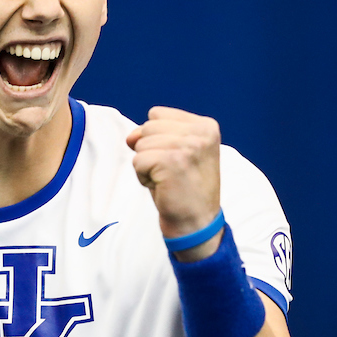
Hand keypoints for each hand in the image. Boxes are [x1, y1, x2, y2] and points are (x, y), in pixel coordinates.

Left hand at [126, 106, 222, 254]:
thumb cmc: (185, 188)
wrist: (196, 222)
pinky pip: (138, 161)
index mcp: (206, 126)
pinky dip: (143, 177)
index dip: (156, 138)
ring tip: (167, 179)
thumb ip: (155, 135)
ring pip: (141, 143)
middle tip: (170, 172)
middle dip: (150, 151)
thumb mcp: (177, 152)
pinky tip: (162, 186)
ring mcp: (187, 146)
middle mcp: (200, 133)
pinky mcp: (172, 161)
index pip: (157, 114)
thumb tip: (130, 136)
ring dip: (146, 165)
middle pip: (147, 127)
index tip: (176, 159)